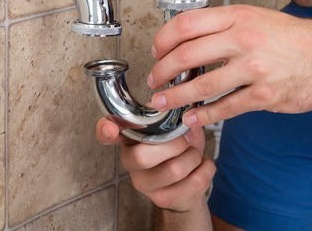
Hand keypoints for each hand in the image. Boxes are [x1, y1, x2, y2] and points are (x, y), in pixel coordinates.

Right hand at [96, 118, 215, 211]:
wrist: (189, 182)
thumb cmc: (178, 147)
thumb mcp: (174, 125)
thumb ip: (173, 115)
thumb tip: (181, 112)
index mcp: (129, 137)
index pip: (105, 134)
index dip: (104, 130)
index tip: (110, 127)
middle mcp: (130, 160)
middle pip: (143, 156)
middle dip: (175, 144)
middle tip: (186, 139)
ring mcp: (144, 183)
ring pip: (173, 170)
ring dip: (193, 157)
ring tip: (195, 153)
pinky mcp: (162, 200)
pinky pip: (192, 183)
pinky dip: (206, 170)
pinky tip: (204, 165)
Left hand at [149, 4, 311, 126]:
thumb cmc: (283, 35)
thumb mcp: (249, 16)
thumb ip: (217, 25)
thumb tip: (182, 38)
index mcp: (235, 17)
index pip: (186, 24)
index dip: (163, 39)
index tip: (155, 50)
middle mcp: (242, 40)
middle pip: (187, 55)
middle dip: (162, 70)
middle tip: (153, 79)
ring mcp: (253, 69)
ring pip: (203, 86)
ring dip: (176, 96)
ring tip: (161, 101)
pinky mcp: (264, 95)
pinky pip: (226, 107)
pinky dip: (204, 115)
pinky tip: (190, 117)